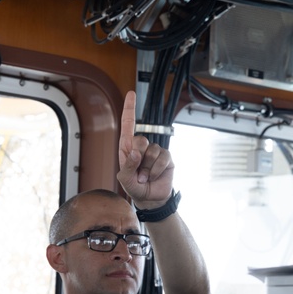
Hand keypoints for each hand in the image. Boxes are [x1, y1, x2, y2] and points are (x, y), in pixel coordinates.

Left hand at [116, 91, 173, 208]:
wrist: (151, 198)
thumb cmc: (135, 188)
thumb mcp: (126, 180)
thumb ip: (128, 167)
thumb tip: (136, 152)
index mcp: (127, 148)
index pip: (128, 125)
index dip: (129, 109)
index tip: (131, 94)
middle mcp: (141, 147)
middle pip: (140, 140)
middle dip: (138, 157)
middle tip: (138, 173)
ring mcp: (155, 152)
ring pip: (152, 151)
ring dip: (147, 169)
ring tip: (145, 177)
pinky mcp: (166, 158)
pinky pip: (163, 157)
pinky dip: (156, 170)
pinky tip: (154, 176)